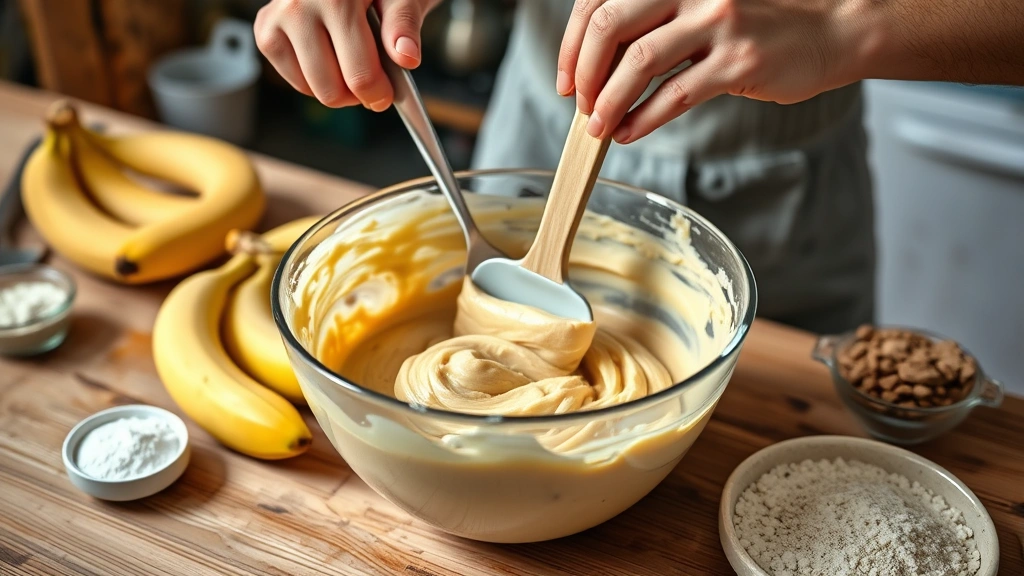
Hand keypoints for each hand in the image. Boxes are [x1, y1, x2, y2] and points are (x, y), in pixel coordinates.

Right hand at [254, 0, 440, 109]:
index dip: (378, 95)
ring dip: (338, 89)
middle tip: (373, 83)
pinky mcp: (266, 29)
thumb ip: (404, 24)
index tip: (387, 97)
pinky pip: (293, 79)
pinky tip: (331, 58)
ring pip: (312, 88)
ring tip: (353, 66)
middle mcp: (299, 6)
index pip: (359, 74)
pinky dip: (315, 80)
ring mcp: (278, 18)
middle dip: (358, 96)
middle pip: (331, 89)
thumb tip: (407, 57)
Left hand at [557, 0, 868, 142]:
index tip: (565, 80)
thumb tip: (593, 69)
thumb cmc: (756, 26)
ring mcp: (719, 23)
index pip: (601, 0)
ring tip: (599, 127)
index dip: (571, 43)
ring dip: (609, 101)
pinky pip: (676, 95)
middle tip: (579, 104)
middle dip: (584, 72)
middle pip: (611, 24)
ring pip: (639, 61)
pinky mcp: (740, 63)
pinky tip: (629, 133)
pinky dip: (644, 119)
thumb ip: (653, 25)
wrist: (830, 32)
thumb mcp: (699, 9)